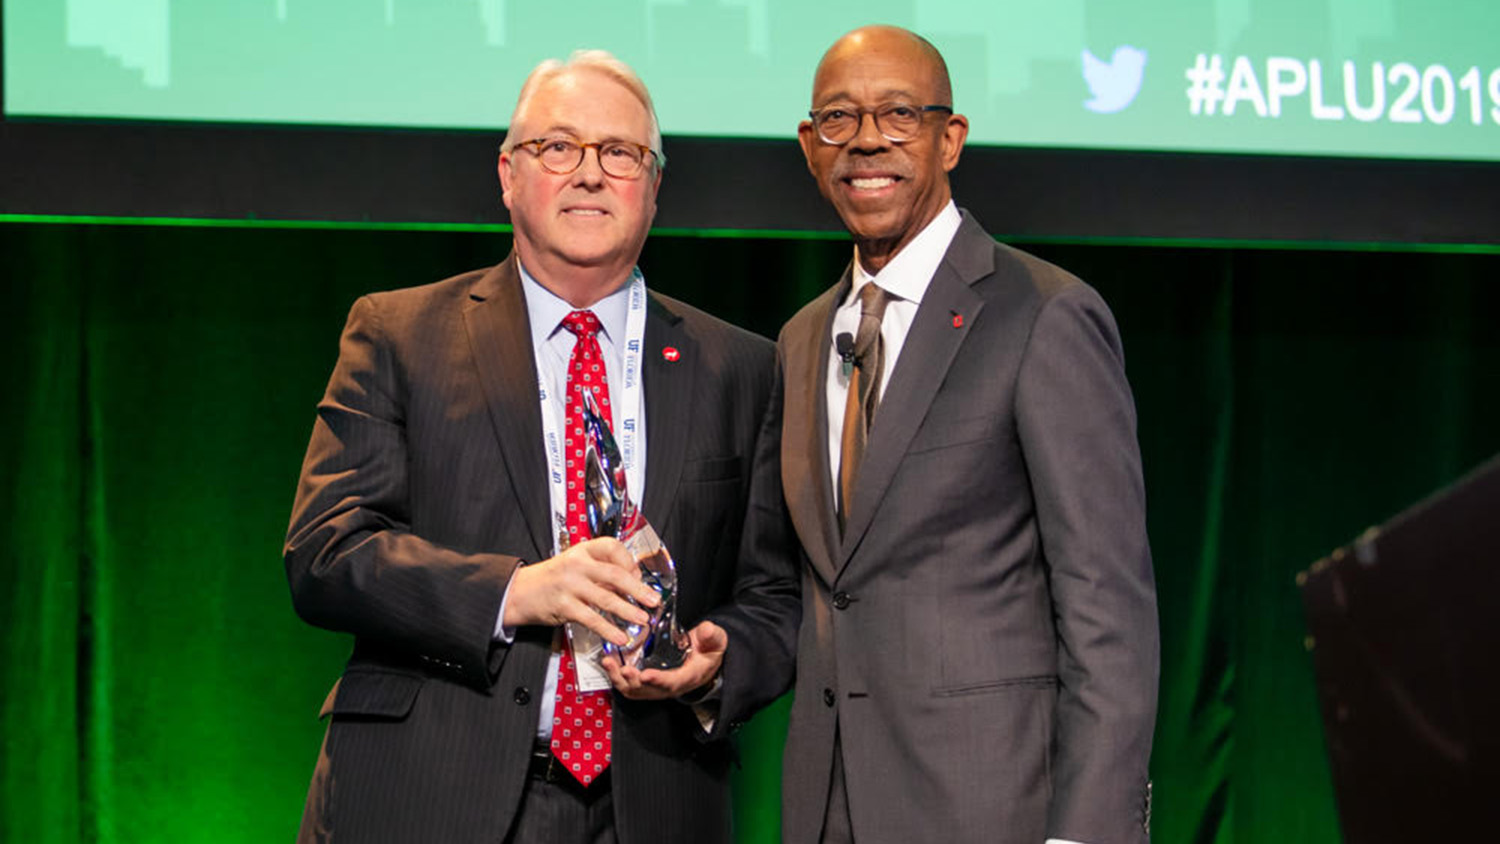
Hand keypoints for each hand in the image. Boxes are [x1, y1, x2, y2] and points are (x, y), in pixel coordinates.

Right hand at [502, 537, 659, 645]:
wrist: (520, 591)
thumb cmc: (553, 579)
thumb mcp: (576, 565)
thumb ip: (601, 572)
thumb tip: (633, 583)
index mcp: (583, 550)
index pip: (612, 547)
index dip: (629, 561)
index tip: (639, 575)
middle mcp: (577, 564)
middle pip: (615, 574)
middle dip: (638, 589)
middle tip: (653, 600)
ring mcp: (570, 585)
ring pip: (606, 598)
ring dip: (628, 611)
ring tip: (643, 620)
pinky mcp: (564, 606)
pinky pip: (592, 619)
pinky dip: (608, 629)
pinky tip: (620, 636)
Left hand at [603, 620, 726, 700]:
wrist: (704, 660)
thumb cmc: (708, 651)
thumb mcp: (716, 641)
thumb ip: (711, 635)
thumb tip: (706, 630)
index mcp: (688, 677)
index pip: (672, 682)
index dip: (658, 680)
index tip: (646, 675)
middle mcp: (670, 686)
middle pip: (647, 690)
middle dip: (632, 681)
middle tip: (622, 669)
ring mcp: (657, 686)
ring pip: (634, 690)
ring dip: (619, 679)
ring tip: (609, 663)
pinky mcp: (647, 682)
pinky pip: (629, 685)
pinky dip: (617, 676)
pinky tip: (609, 662)